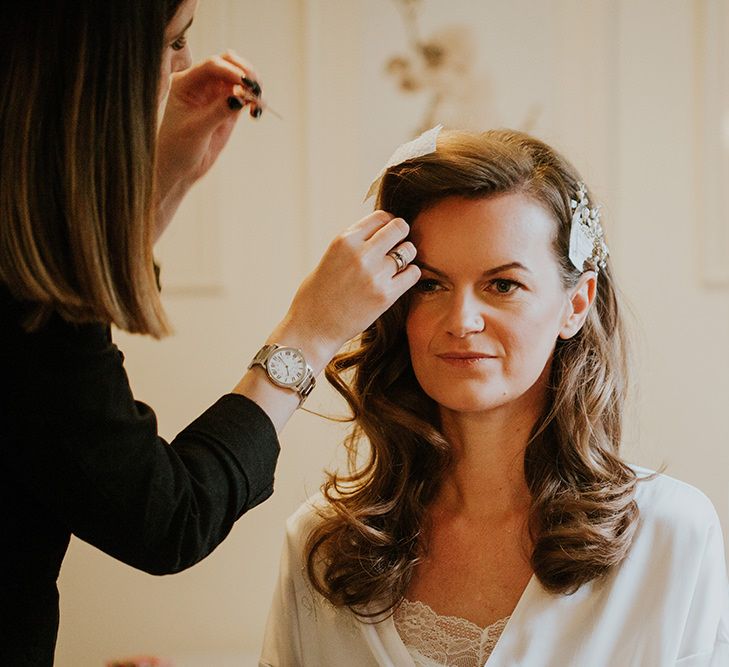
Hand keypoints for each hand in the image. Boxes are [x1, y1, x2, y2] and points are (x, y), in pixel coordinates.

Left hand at [155, 51, 263, 237]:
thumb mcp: (196, 130)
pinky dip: (255, 101)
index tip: (244, 84)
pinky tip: (256, 112)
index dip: (231, 71)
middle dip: (245, 72)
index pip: (212, 65)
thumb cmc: (178, 148)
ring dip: (253, 86)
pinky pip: (246, 97)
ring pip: (240, 78)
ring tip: (258, 103)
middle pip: (229, 63)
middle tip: (255, 89)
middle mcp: (201, 84)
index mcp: (185, 82)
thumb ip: (217, 111)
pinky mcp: (228, 108)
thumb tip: (240, 96)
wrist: (180, 168)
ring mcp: (216, 95)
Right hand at [275, 211, 420, 369]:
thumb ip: (354, 244)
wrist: (313, 328)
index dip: (386, 225)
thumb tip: (379, 234)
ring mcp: (375, 274)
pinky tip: (399, 280)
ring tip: (396, 266)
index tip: (385, 235)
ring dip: (406, 256)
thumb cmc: (319, 294)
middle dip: (401, 235)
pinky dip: (409, 275)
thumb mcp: (331, 257)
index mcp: (344, 240)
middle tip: (396, 247)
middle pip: (399, 227)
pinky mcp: (385, 296)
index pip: (381, 217)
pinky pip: (413, 273)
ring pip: (408, 250)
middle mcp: (361, 253)